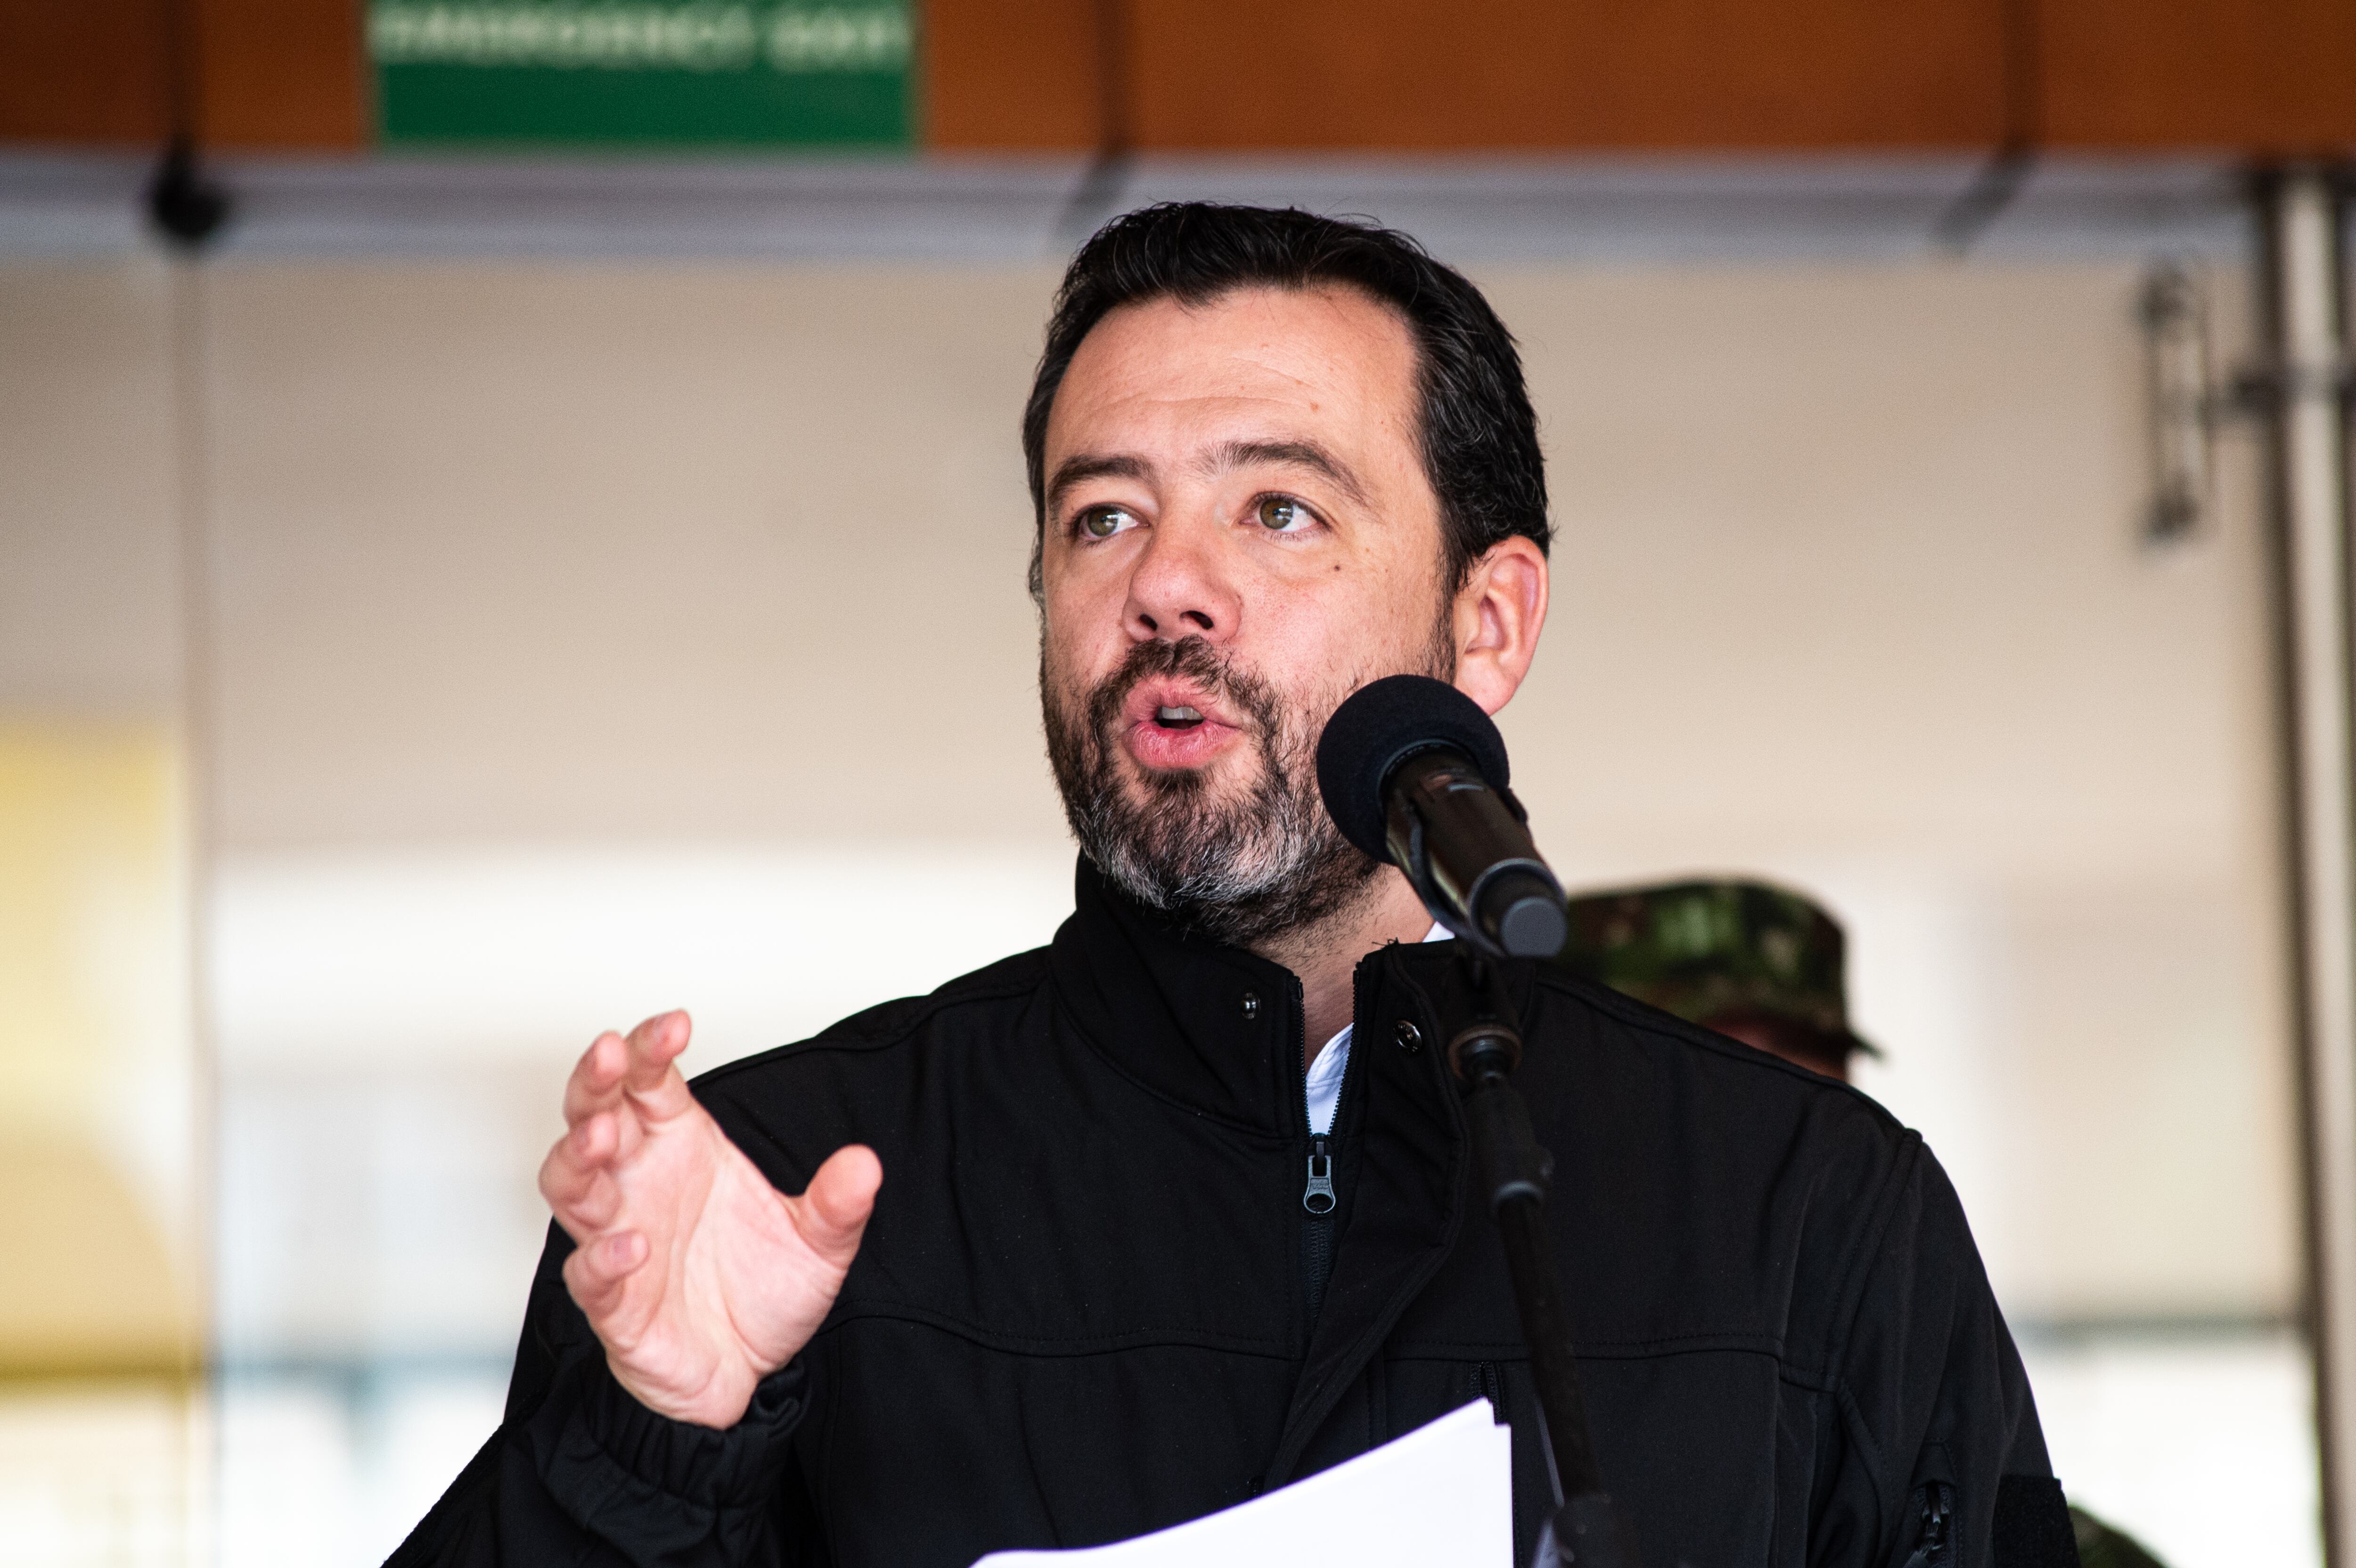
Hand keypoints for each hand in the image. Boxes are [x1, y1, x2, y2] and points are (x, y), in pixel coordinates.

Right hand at [538, 1010, 880, 1427]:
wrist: (745, 1372)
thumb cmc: (760, 1291)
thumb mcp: (818, 1243)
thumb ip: (838, 1203)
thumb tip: (867, 1164)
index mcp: (681, 1147)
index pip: (650, 1082)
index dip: (651, 1048)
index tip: (676, 1025)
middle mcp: (641, 1183)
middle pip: (593, 1115)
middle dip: (593, 1082)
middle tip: (609, 1054)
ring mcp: (617, 1238)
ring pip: (571, 1185)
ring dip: (578, 1157)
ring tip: (602, 1137)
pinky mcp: (614, 1303)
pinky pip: (591, 1275)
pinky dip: (602, 1257)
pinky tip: (630, 1244)